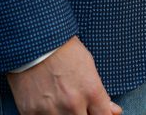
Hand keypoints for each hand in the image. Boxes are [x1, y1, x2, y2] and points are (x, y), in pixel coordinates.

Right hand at [7, 36, 122, 114]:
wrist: (32, 38)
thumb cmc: (62, 48)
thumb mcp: (88, 65)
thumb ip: (101, 94)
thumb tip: (114, 112)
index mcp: (90, 91)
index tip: (93, 111)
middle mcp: (73, 104)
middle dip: (81, 113)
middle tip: (73, 102)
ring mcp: (51, 110)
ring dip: (62, 114)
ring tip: (57, 98)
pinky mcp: (31, 112)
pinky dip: (43, 113)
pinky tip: (43, 100)